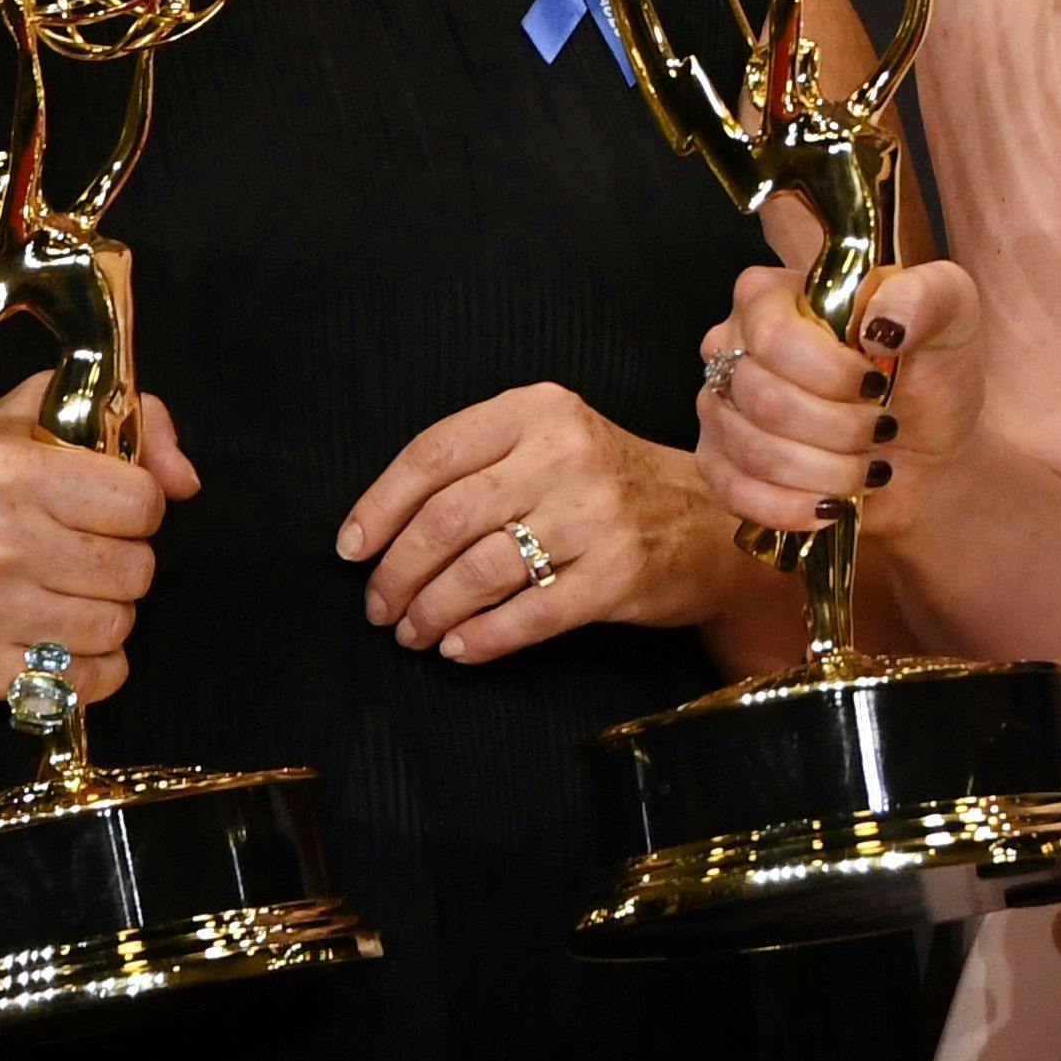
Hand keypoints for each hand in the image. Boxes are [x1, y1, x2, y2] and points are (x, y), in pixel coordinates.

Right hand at [0, 371, 197, 709]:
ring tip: (64, 588)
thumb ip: (136, 421)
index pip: (143, 502)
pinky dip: (90, 665)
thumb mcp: (38, 416)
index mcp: (10, 470)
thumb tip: (185, 482)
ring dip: (106, 611)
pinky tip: (61, 634)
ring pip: (115, 627)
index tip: (104, 502)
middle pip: (135, 571)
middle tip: (80, 549)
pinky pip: (84, 681)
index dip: (136, 502)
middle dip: (122, 559)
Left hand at [338, 384, 742, 662]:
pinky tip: (458, 649)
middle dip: (396, 572)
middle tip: (378, 605)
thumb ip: (480, 464)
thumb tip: (381, 529)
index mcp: (538, 410)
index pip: (433, 454)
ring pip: (480, 571)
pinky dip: (482, 639)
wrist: (708, 520)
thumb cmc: (608, 483)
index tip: (351, 549)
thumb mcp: (551, 440)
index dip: (379, 506)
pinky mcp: (618, 574)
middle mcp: (565, 454)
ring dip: (430, 611)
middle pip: (447, 519)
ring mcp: (595, 515)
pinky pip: (529, 615)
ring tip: (412, 632)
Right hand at [690, 254, 980, 538]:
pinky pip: (733, 492)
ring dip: (826, 471)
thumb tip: (880, 327)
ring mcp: (718, 406)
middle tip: (882, 430)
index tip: (878, 385)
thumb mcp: (951, 316)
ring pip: (753, 450)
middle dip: (839, 429)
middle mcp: (731, 343)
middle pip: (763, 398)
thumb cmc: (931, 372)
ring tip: (868, 468)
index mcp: (773, 294)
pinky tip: (832, 505)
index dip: (829, 372)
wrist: (928, 451)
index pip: (773, 334)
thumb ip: (926, 296)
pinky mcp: (719, 464)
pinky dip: (790, 506)